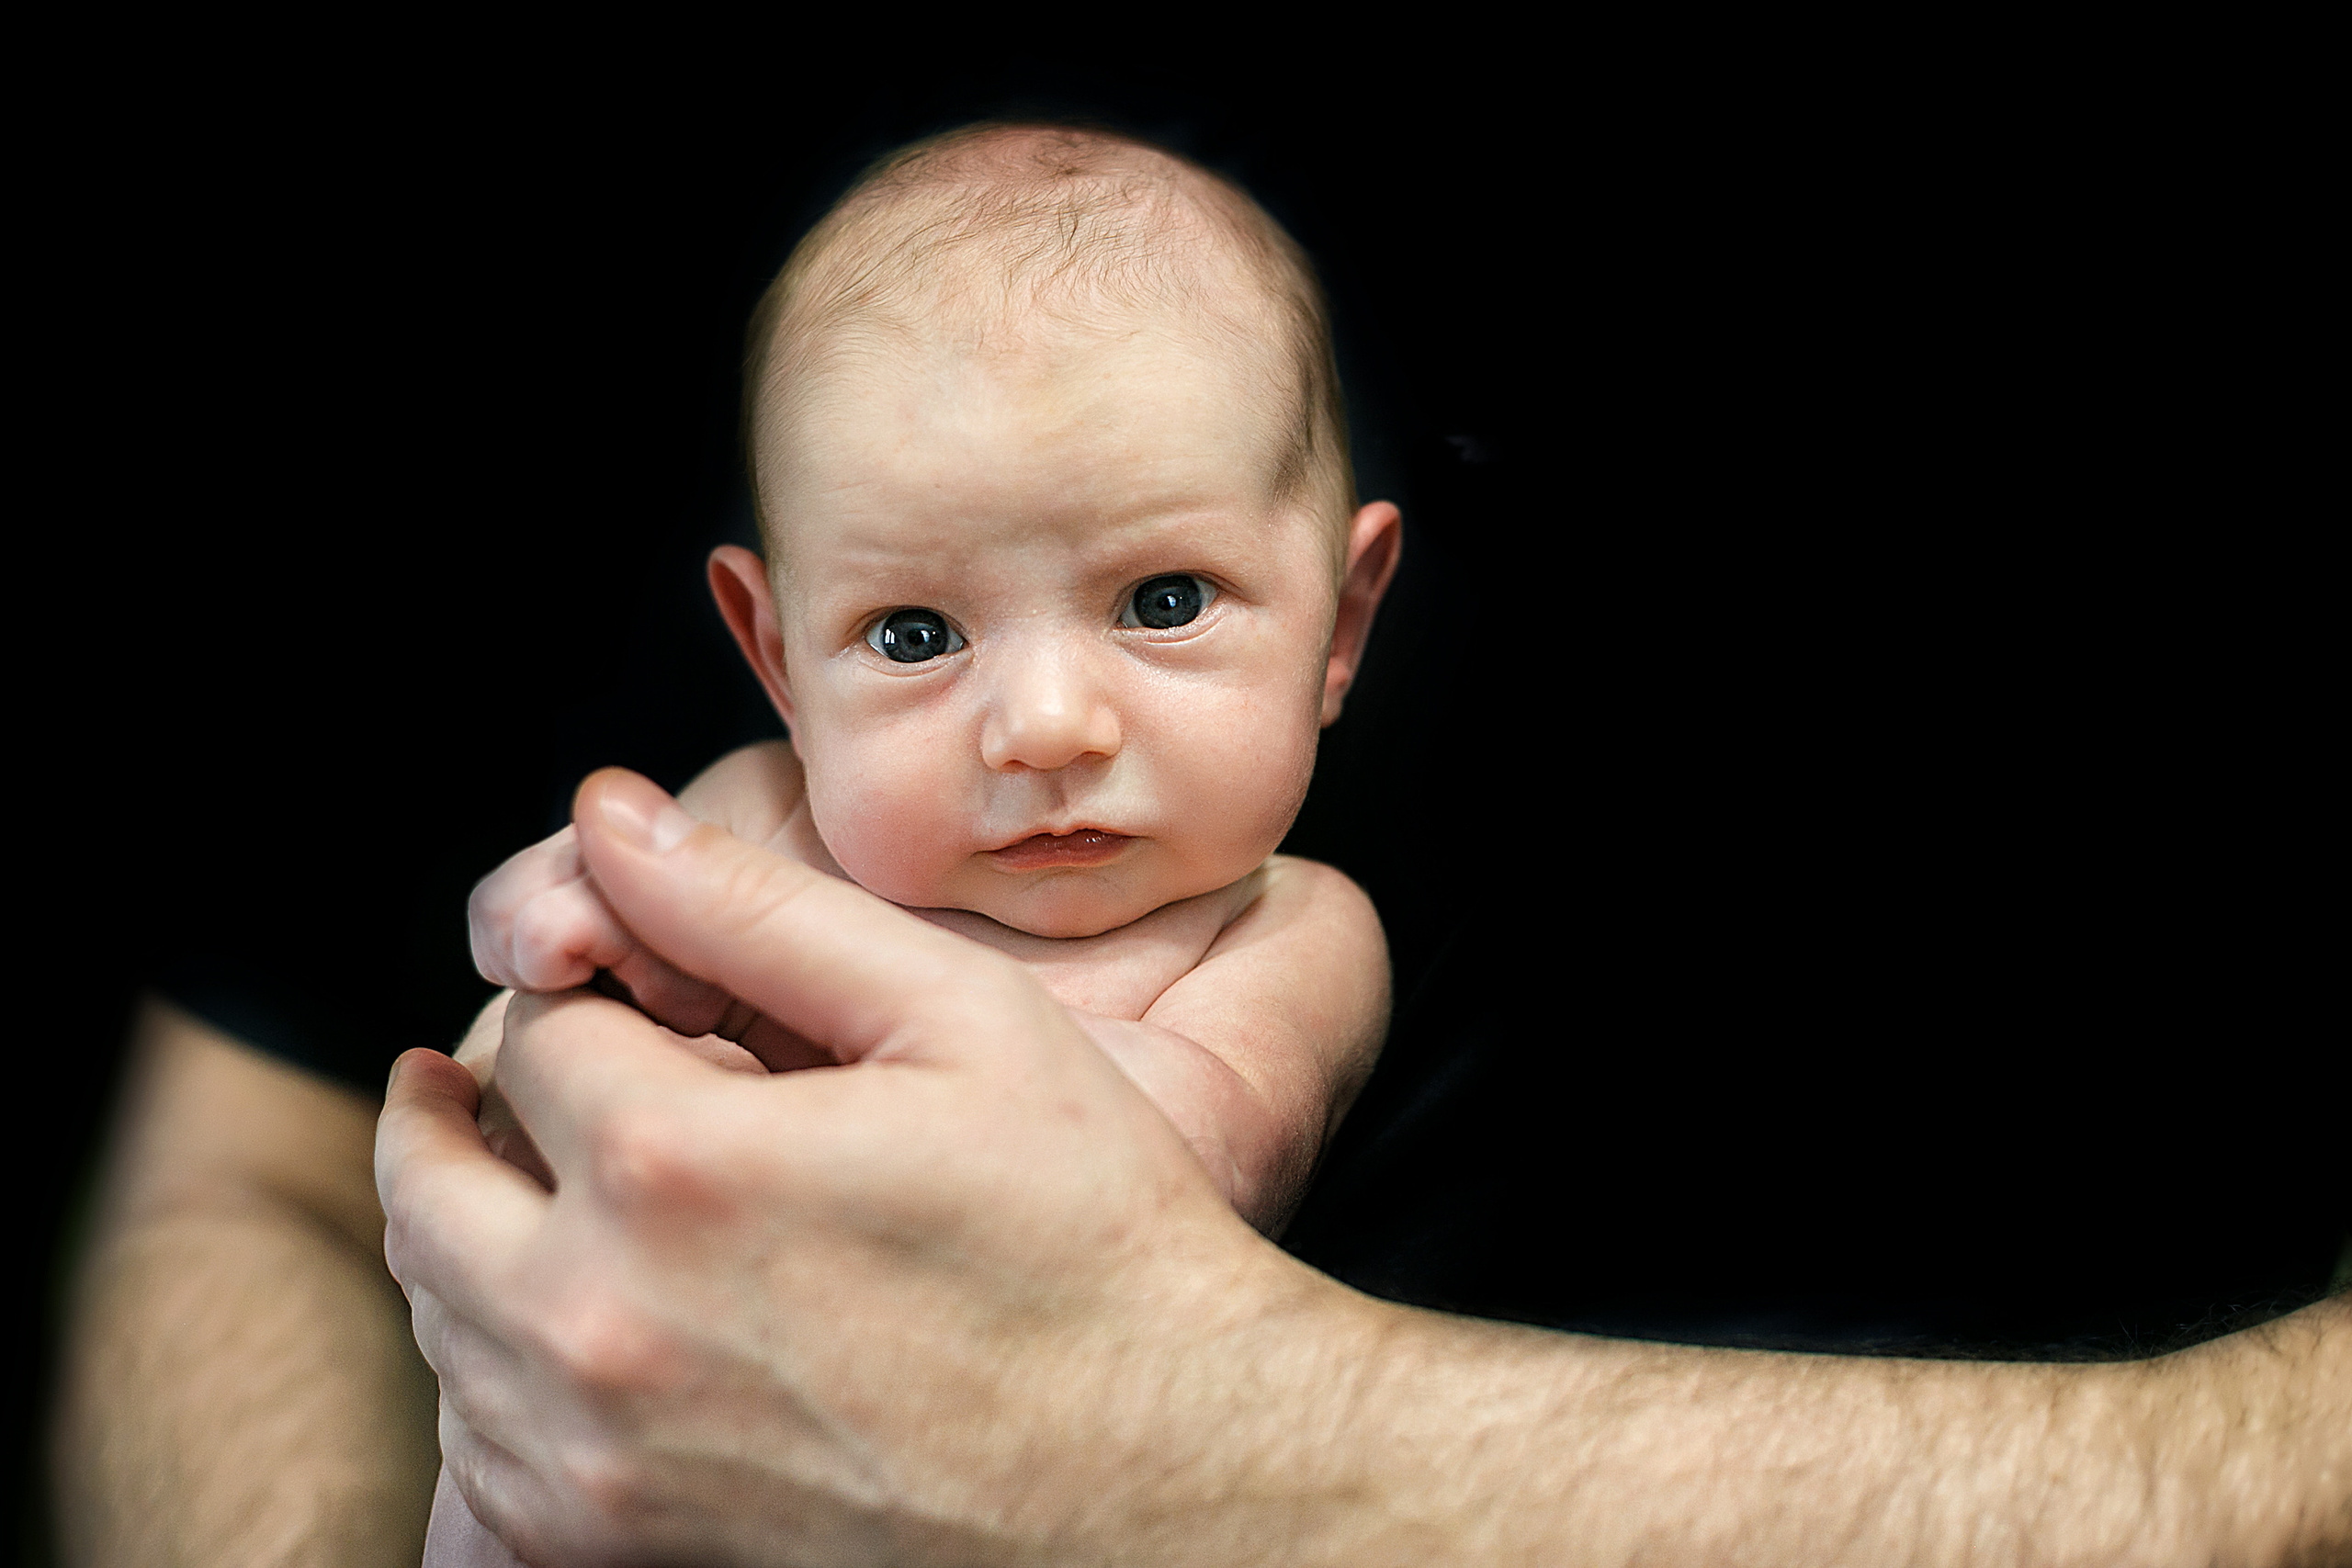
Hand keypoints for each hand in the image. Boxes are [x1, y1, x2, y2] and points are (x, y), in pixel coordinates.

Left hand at [381, 769, 1363, 1566]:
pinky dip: (495, 1371)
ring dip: (472, 1235)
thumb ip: (761, 909)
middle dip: (464, 1109)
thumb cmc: (1088, 1235)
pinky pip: (475, 1446)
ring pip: (442, 1312)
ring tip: (538, 1190)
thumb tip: (610, 819)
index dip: (592, 999)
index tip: (638, 1007)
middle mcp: (603, 1318)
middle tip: (484, 1080)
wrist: (1154, 1474)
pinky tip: (577, 1326)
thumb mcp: (958, 1022)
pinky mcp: (612, 1545)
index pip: (543, 1031)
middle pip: (435, 1178)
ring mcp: (596, 1453)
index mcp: (677, 1162)